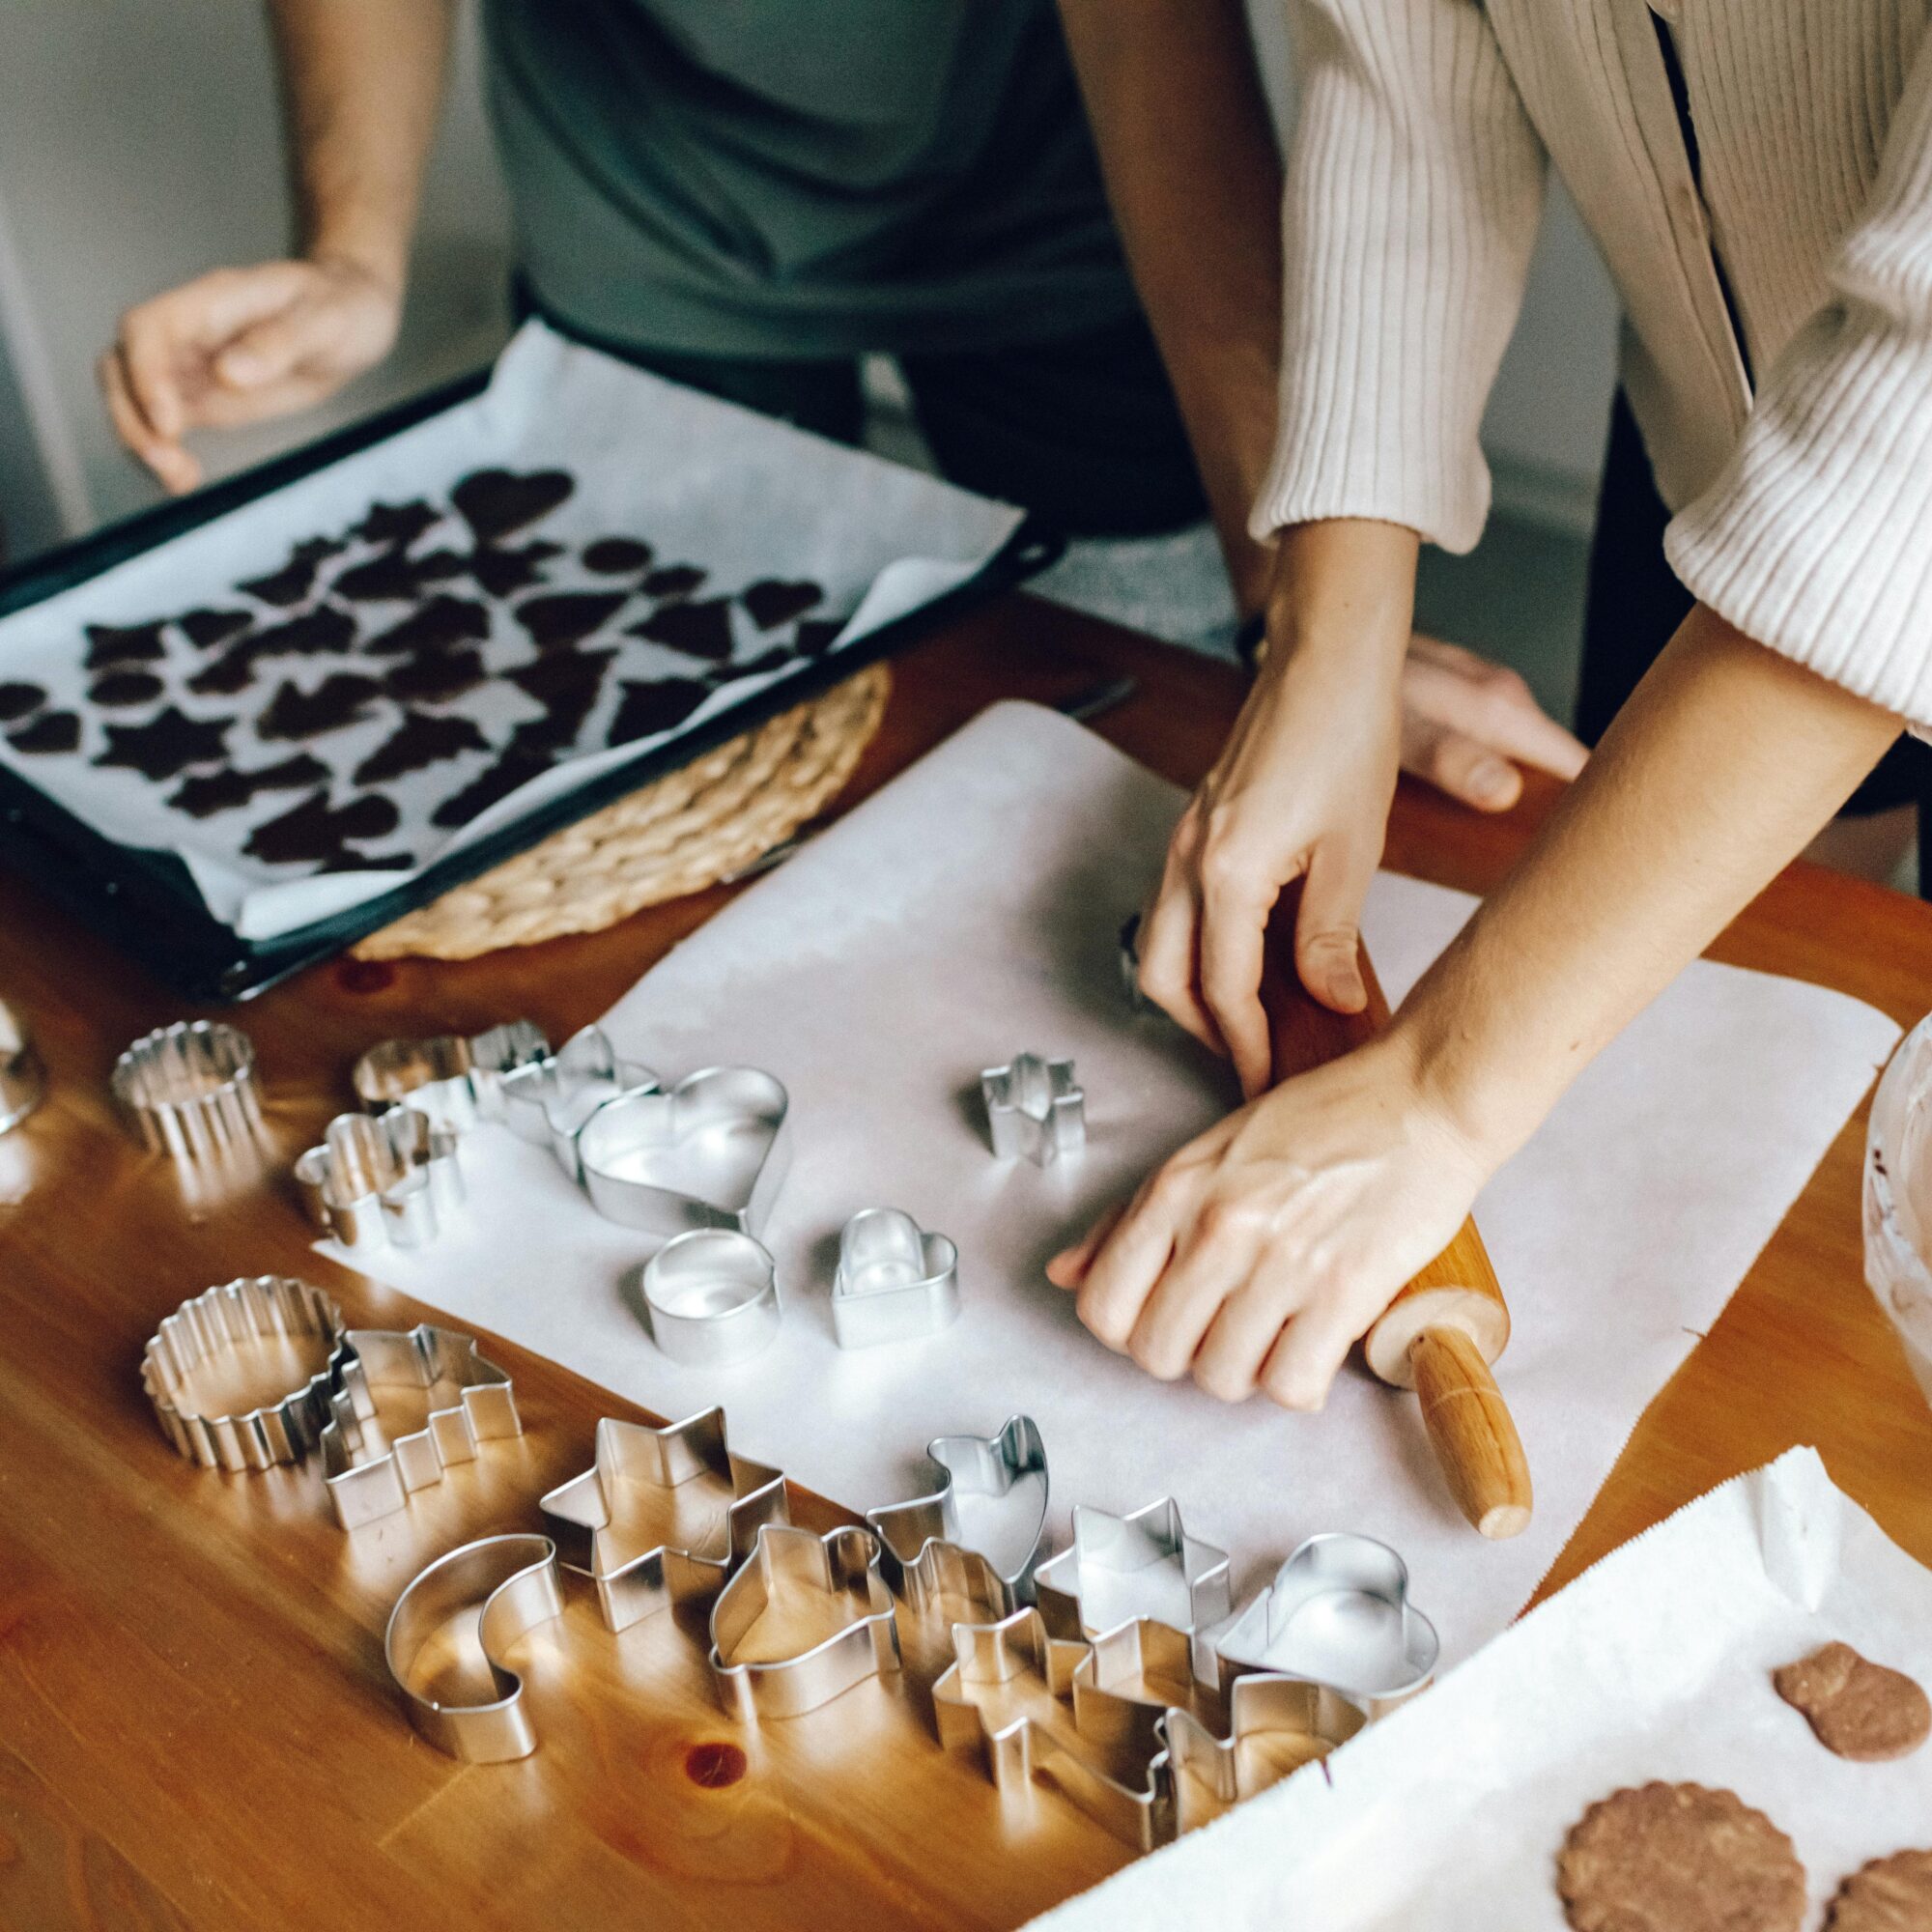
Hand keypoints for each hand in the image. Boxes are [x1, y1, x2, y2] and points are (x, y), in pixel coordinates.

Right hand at [99, 254, 402, 492]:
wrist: (353, 316)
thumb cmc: (338, 306)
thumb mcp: (324, 321)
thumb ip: (278, 344)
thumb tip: (228, 374)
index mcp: (210, 302)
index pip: (147, 329)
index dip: (145, 374)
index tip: (171, 423)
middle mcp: (188, 333)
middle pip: (122, 366)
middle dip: (132, 417)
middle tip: (168, 462)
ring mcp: (191, 365)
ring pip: (133, 399)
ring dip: (142, 441)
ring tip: (181, 479)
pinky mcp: (202, 398)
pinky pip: (163, 425)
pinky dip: (164, 454)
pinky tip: (185, 480)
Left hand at [1046, 1037, 1488, 1410]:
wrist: (1423, 1099)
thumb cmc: (1322, 1120)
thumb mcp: (1206, 1152)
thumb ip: (1129, 1219)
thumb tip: (1062, 1274)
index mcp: (1175, 1189)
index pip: (1102, 1307)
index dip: (1129, 1327)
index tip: (1166, 1316)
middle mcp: (1217, 1227)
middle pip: (1157, 1354)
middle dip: (1186, 1355)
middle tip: (1225, 1327)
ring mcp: (1279, 1263)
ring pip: (1221, 1378)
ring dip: (1246, 1371)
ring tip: (1274, 1334)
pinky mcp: (1343, 1293)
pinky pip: (1290, 1386)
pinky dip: (1299, 1385)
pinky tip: (1313, 1348)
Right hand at [1139, 623, 1585, 1099]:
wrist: (1325, 660)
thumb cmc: (1344, 737)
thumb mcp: (1352, 850)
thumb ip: (1331, 937)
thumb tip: (1332, 1005)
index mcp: (1225, 873)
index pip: (1222, 990)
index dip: (1247, 1046)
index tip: (1270, 1079)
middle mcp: (1187, 859)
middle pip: (1163, 977)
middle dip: (1202, 1029)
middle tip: (1254, 1058)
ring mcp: (1183, 840)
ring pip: (1160, 943)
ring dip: (1196, 990)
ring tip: (1254, 1016)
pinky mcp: (1195, 825)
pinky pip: (1177, 906)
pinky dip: (1201, 946)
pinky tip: (1254, 955)